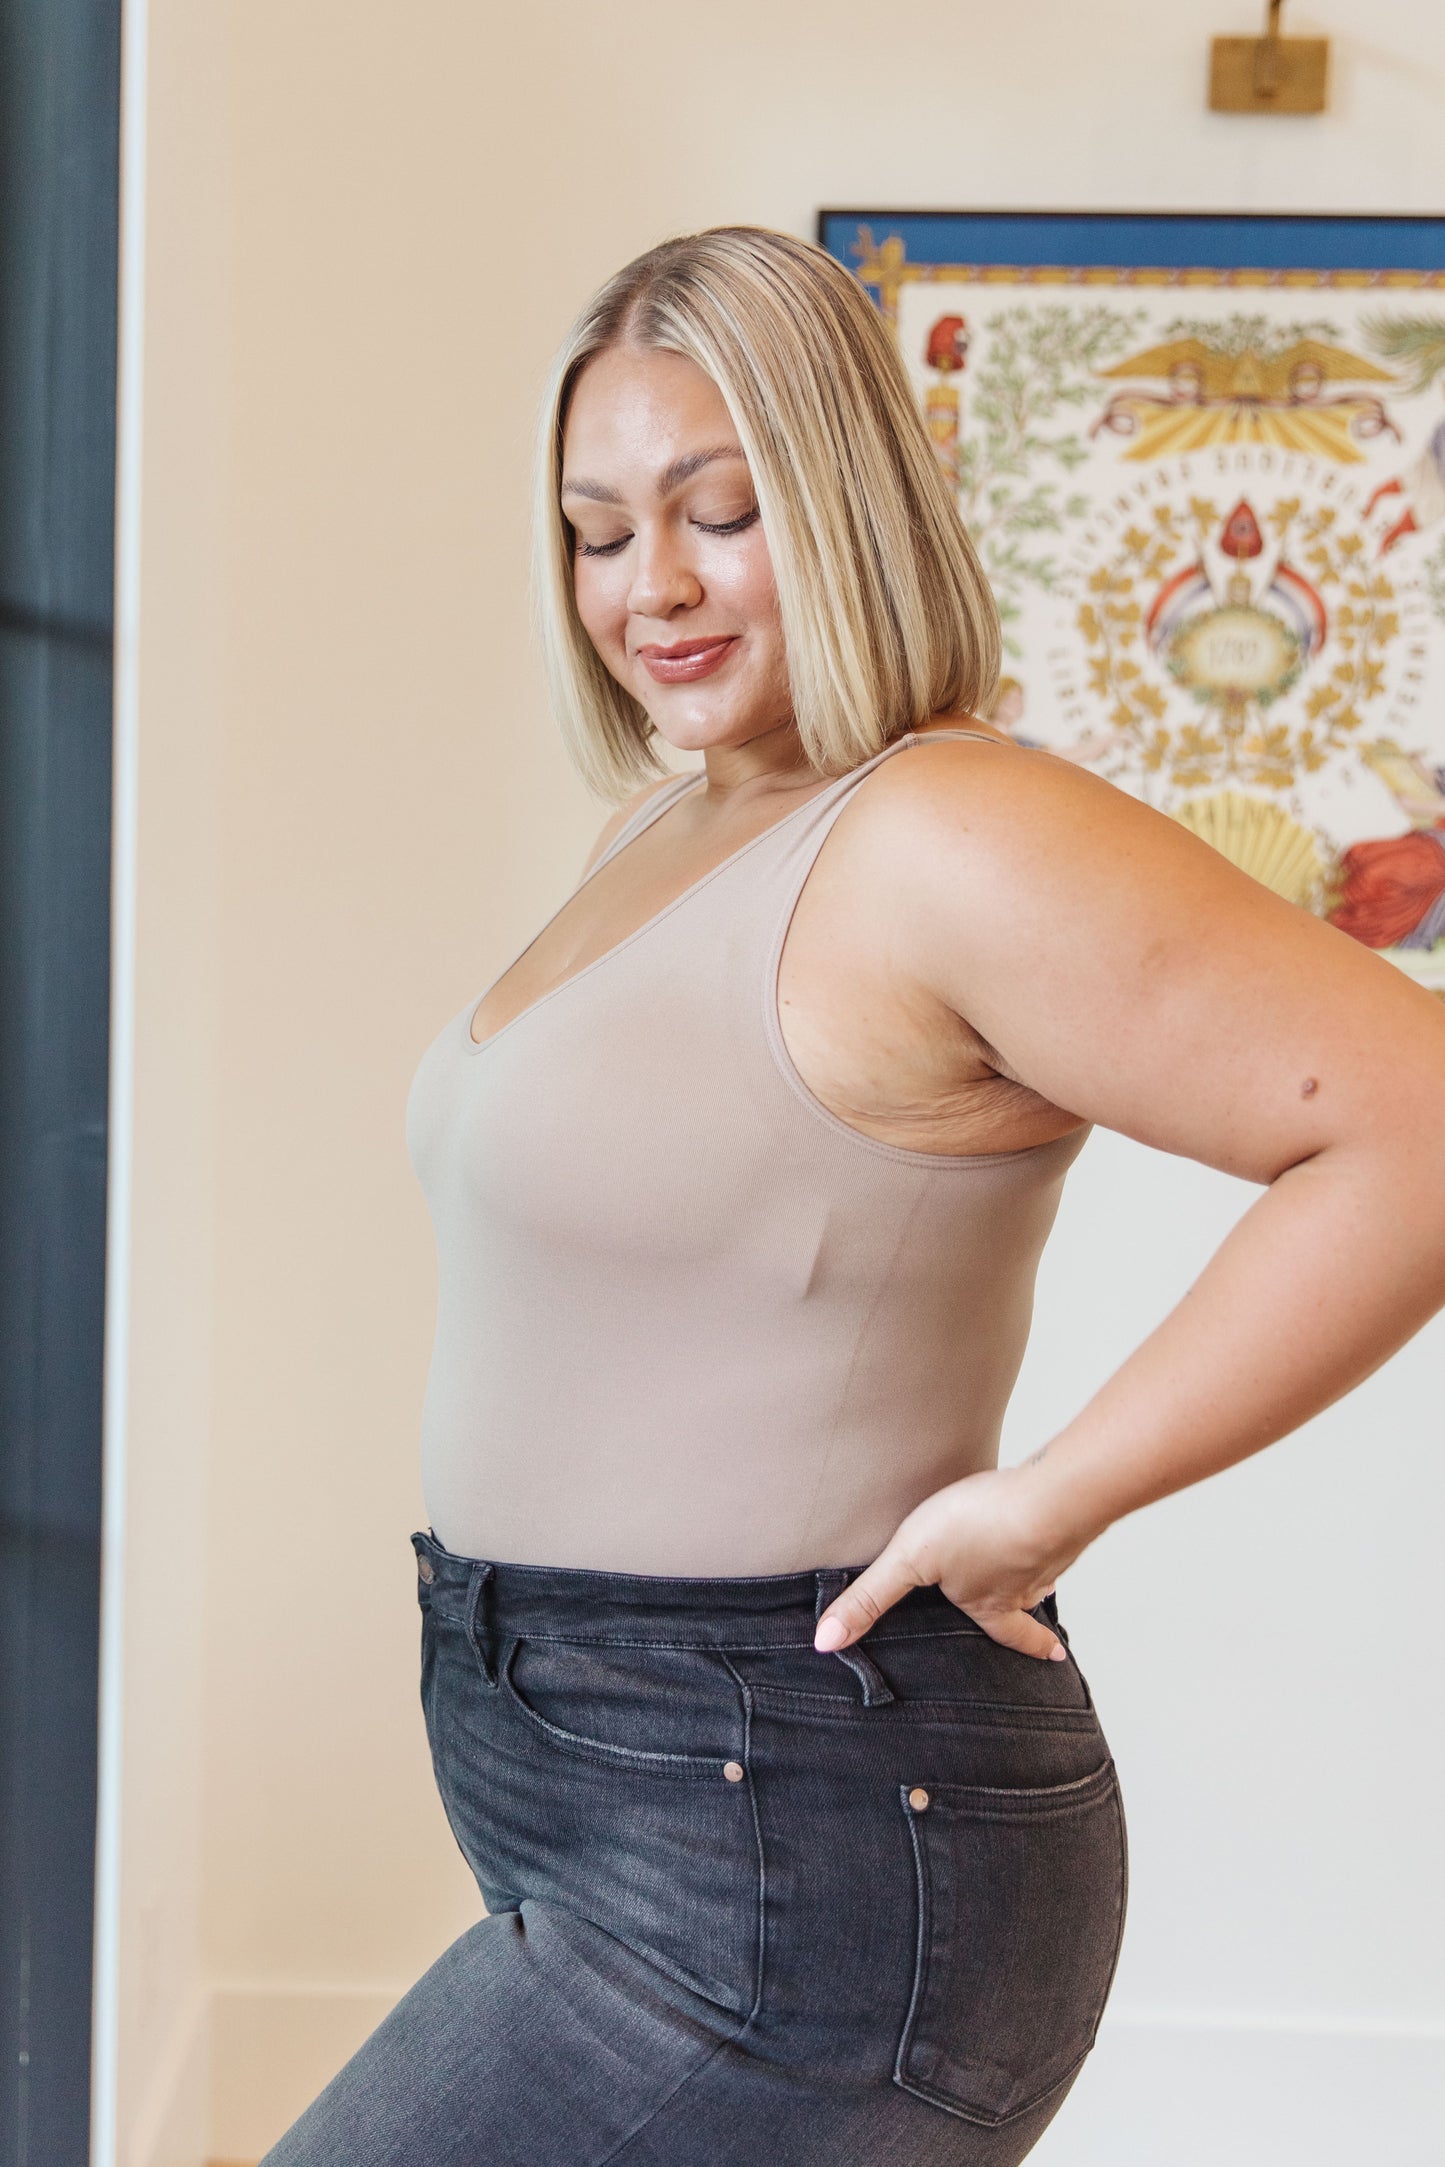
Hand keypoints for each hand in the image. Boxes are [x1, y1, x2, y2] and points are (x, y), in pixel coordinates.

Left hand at [813, 1462, 1088, 1661]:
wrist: (1047, 1497)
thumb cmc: (978, 1528)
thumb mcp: (908, 1562)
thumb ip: (870, 1598)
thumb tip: (826, 1643)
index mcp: (992, 1602)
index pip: (1009, 1634)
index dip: (1029, 1647)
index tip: (1053, 1658)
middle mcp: (1028, 1583)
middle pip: (1032, 1601)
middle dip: (1036, 1607)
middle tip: (1049, 1615)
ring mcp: (1053, 1549)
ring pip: (1048, 1565)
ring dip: (1044, 1566)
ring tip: (1043, 1562)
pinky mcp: (1069, 1514)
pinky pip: (1062, 1527)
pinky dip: (1057, 1527)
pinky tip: (1050, 1513)